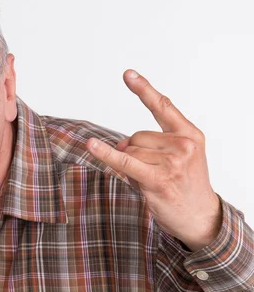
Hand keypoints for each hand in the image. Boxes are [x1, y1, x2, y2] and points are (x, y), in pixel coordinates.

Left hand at [86, 69, 220, 251]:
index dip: (144, 89)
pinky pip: (125, 162)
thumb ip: (151, 143)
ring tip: (151, 182)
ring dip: (131, 167)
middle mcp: (183, 145)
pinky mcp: (158, 179)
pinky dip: (106, 155)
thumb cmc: (185, 185)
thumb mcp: (178, 157)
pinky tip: (91, 146)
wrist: (200, 217)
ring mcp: (172, 162)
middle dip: (134, 152)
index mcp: (189, 134)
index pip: (163, 106)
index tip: (127, 74)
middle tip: (153, 172)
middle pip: (136, 136)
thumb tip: (117, 144)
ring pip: (129, 152)